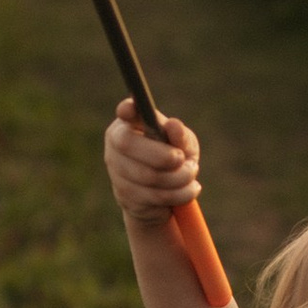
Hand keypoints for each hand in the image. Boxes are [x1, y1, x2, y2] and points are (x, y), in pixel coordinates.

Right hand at [103, 100, 202, 227]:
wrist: (165, 198)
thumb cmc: (173, 159)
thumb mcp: (183, 145)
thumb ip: (180, 136)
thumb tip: (173, 125)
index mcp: (130, 124)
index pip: (124, 112)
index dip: (126, 109)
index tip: (129, 109)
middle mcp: (116, 146)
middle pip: (128, 144)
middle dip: (163, 155)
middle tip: (184, 160)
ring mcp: (116, 172)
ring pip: (147, 175)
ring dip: (179, 178)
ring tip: (191, 175)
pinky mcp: (124, 197)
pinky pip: (153, 197)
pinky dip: (178, 195)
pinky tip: (188, 190)